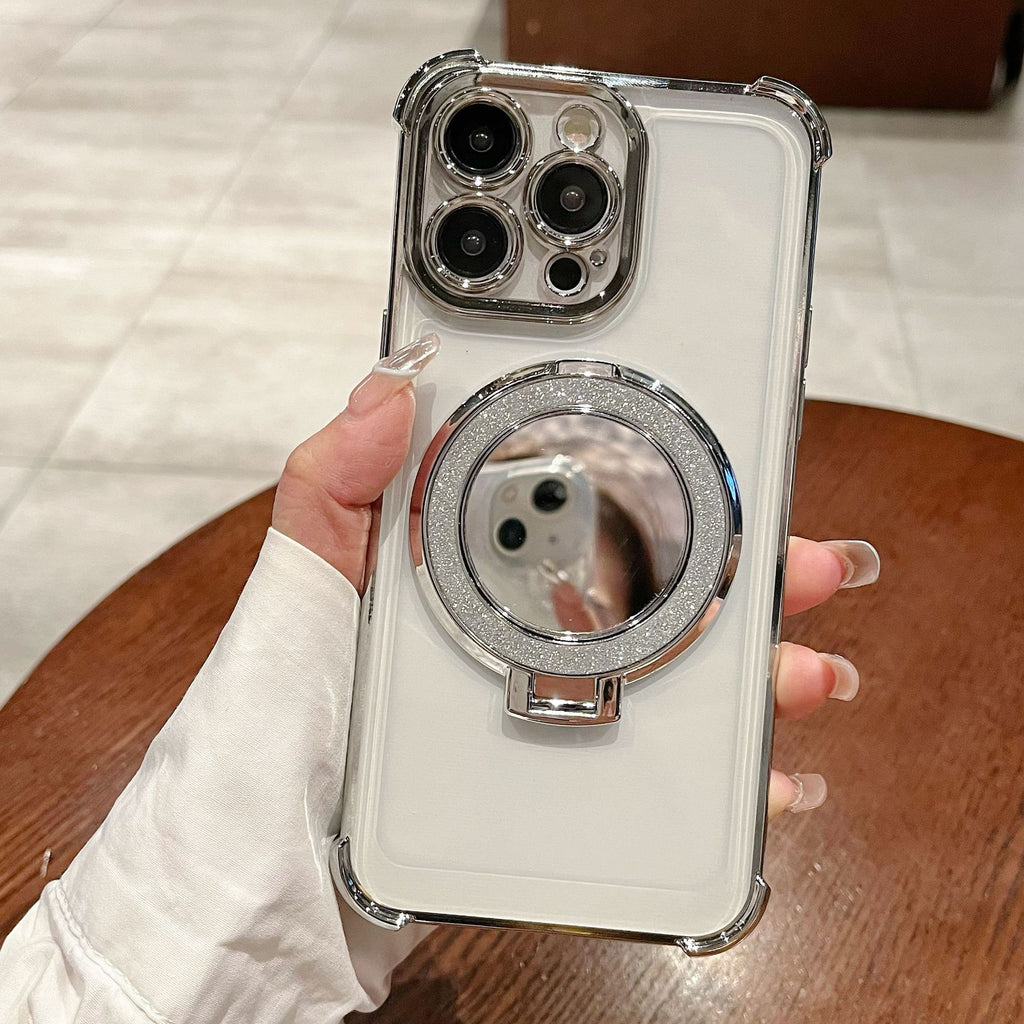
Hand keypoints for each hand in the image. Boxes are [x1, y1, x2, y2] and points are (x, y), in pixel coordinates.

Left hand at [274, 335, 878, 818]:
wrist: (279, 875)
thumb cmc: (278, 725)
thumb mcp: (302, 591)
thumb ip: (333, 487)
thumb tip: (387, 384)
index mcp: (472, 574)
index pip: (586, 514)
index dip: (666, 492)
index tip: (732, 471)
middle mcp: (523, 636)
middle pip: (658, 595)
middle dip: (748, 578)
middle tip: (809, 568)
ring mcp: (549, 716)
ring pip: (682, 685)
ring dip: (761, 677)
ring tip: (808, 677)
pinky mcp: (562, 789)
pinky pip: (664, 781)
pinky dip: (729, 782)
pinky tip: (774, 778)